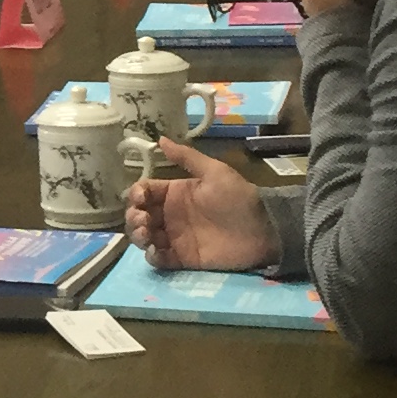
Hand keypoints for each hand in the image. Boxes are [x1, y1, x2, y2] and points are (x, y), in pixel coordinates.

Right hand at [122, 140, 280, 275]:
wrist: (263, 229)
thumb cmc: (238, 197)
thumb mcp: (215, 171)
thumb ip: (186, 157)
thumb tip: (160, 139)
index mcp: (175, 192)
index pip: (144, 191)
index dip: (136, 194)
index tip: (140, 199)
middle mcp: (170, 215)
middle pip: (138, 215)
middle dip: (133, 216)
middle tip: (144, 220)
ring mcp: (175, 237)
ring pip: (143, 236)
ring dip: (137, 235)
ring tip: (147, 234)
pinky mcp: (182, 258)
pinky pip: (158, 258)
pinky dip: (151, 256)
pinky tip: (155, 251)